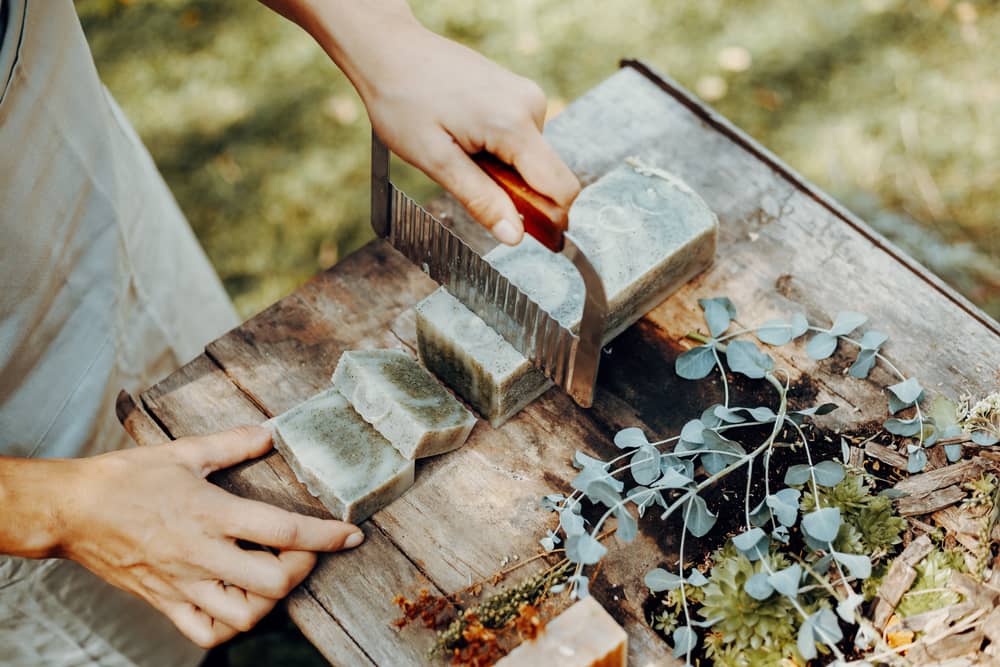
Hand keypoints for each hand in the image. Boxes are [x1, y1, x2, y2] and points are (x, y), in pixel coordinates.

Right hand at [56, 426, 362, 647]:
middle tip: (305, 553)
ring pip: (244, 615)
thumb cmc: (126, 478)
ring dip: (271, 600)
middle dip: (303, 569)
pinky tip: (240, 602)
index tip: (351, 535)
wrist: (71, 510)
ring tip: (274, 576)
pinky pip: (205, 634)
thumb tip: (272, 431)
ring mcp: (184, 584)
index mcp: (212, 513)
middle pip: (273, 581)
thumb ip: (234, 443)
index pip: (284, 531)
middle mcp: (202, 554)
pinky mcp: (165, 603)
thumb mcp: (184, 451)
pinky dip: (231, 627)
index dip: (327, 536)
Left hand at [359, 22, 580, 244]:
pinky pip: (522, 139)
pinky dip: (501, 152)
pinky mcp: (517, 93)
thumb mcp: (436, 161)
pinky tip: (467, 137)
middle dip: (518, 193)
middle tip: (469, 181)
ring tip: (460, 152)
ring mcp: (526, 96)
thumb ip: (480, 200)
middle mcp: (530, 106)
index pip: (561, 188)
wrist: (390, 51)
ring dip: (505, 171)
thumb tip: (514, 236)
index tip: (530, 237)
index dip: (552, 220)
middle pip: (547, 175)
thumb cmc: (404, 100)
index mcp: (514, 125)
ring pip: (533, 159)